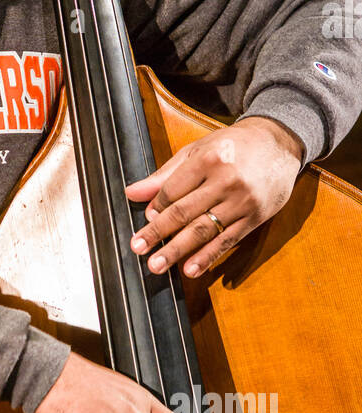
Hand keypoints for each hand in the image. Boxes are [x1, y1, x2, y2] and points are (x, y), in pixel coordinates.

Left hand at [124, 115, 303, 277]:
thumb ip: (164, 175)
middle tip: (138, 249)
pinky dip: (208, 257)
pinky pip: (227, 240)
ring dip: (178, 250)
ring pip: (204, 230)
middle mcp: (226, 181)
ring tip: (157, 264)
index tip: (145, 219)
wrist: (279, 144)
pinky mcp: (255, 217)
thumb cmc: (234, 146)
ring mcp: (242, 201)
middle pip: (184, 212)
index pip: (173, 190)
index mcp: (208, 160)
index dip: (155, 207)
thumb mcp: (197, 150)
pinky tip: (191, 269)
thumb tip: (132, 193)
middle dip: (158, 233)